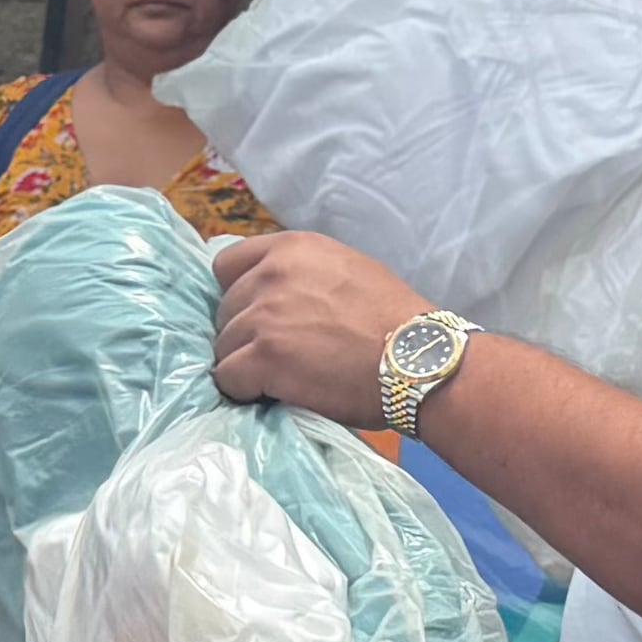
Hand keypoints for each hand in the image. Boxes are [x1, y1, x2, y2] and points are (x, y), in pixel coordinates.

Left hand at [210, 231, 439, 428]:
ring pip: (223, 346)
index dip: (238, 295)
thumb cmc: (396, 320)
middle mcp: (272, 273)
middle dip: (244, 333)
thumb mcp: (346, 271)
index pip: (227, 265)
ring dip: (245, 364)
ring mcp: (264, 315)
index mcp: (293, 248)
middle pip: (224, 309)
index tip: (258, 317)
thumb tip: (270, 298)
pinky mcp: (263, 356)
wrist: (419, 359)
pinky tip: (272, 394)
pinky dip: (244, 390)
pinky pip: (228, 377)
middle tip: (279, 355)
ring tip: (280, 378)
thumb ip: (303, 275)